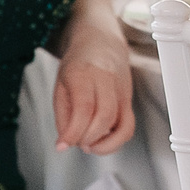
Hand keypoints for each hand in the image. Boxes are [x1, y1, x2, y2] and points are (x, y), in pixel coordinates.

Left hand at [53, 29, 134, 153]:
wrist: (102, 43)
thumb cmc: (79, 64)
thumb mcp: (60, 85)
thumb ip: (63, 115)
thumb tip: (67, 141)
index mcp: (83, 73)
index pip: (83, 107)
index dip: (74, 131)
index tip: (63, 145)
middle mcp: (106, 81)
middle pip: (104, 116)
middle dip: (89, 138)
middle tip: (78, 143)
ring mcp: (121, 91)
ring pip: (122, 124)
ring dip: (105, 143)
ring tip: (90, 145)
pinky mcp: (129, 101)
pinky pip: (129, 126)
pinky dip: (117, 140)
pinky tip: (103, 140)